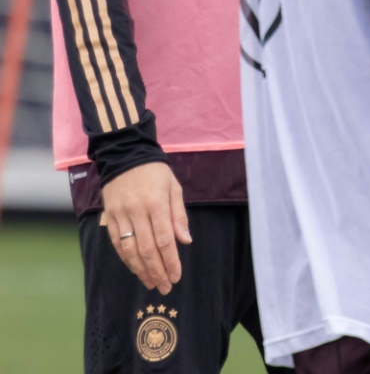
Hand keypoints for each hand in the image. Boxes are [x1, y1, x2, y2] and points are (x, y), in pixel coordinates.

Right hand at [100, 161, 190, 293]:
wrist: (125, 156)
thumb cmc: (156, 173)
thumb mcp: (174, 188)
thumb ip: (179, 215)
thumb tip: (186, 241)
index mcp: (156, 204)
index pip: (165, 240)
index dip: (171, 261)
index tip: (177, 276)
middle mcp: (137, 211)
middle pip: (147, 249)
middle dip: (157, 271)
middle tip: (166, 287)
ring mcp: (120, 215)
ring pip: (129, 250)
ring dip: (140, 270)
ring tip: (151, 283)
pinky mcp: (109, 217)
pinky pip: (117, 242)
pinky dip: (126, 258)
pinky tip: (135, 269)